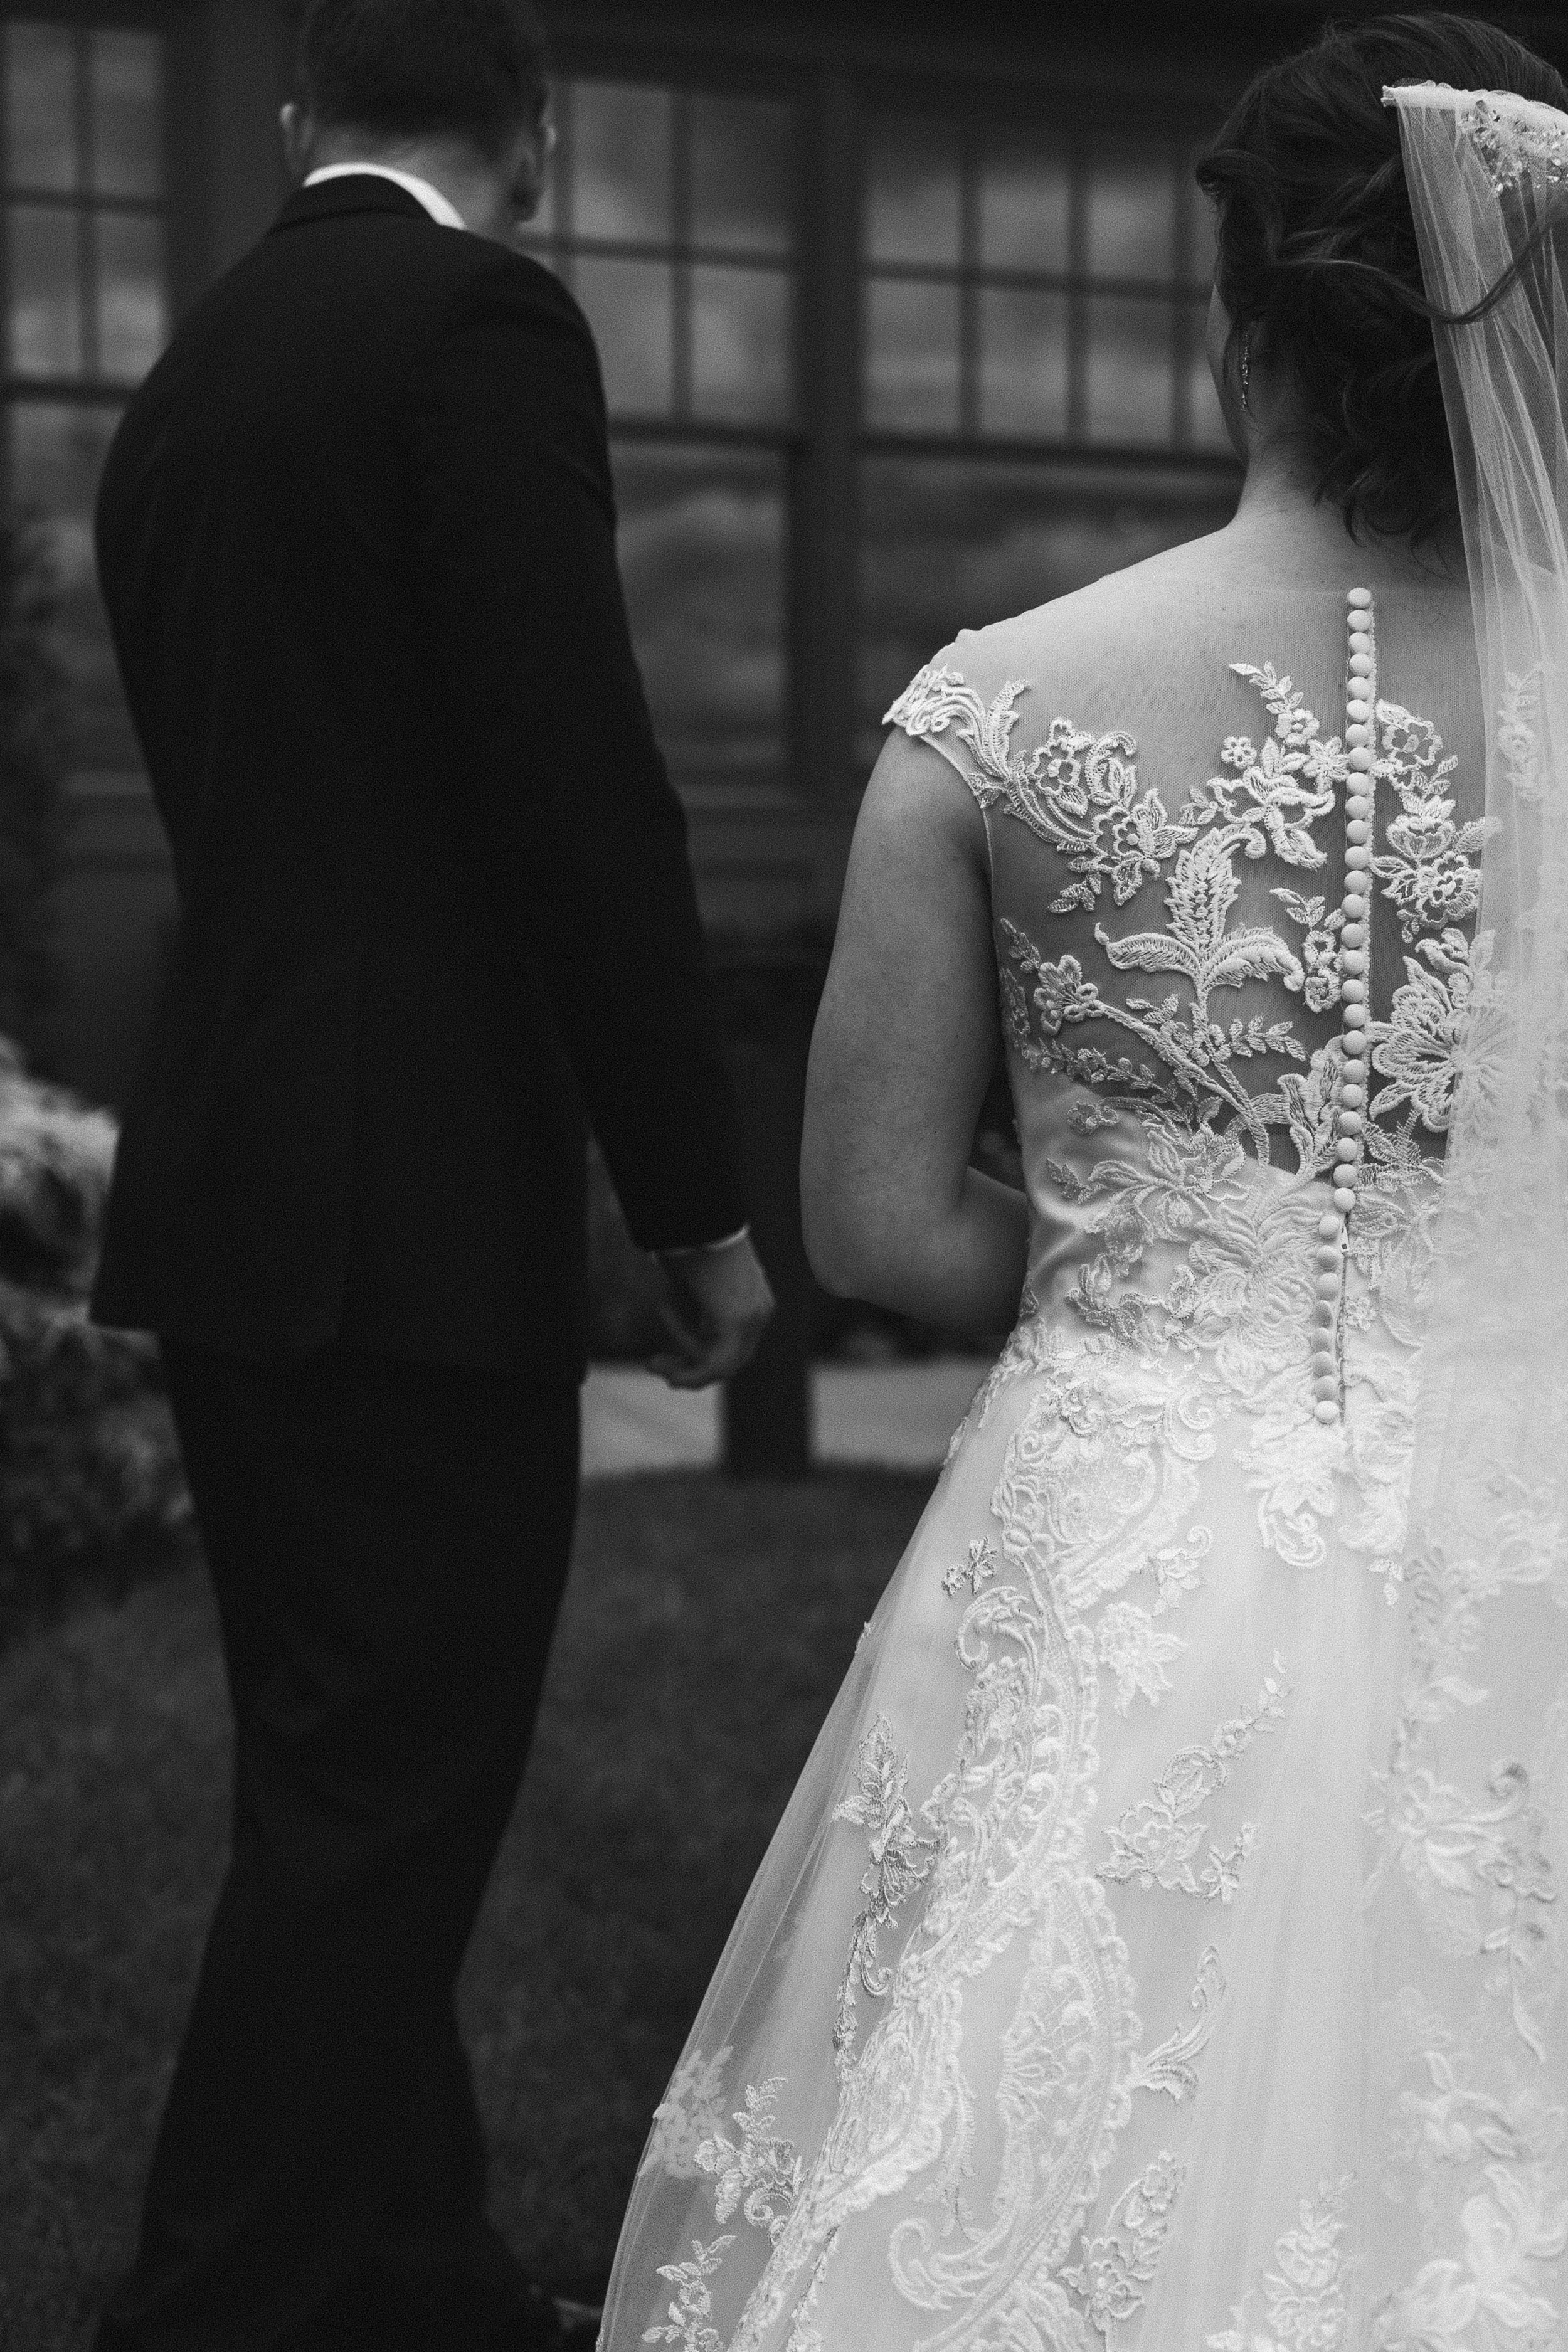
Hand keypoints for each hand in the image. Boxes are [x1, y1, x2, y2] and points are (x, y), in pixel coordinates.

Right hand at [647, 1234, 774, 1389]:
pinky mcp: (738, 1321)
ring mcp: (753, 1317)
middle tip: (650, 1365)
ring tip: (654, 1353)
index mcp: (755, 1299)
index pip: (734, 1346)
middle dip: (690, 1368)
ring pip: (719, 1363)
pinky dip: (690, 1366)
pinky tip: (668, 1367)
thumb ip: (692, 1317)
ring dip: (682, 1362)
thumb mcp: (689, 1288)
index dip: (699, 1357)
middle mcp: (761, 1311)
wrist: (695, 1220)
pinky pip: (716, 1363)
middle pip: (730, 1361)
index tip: (662, 1359)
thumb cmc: (688, 1244)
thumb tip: (683, 1347)